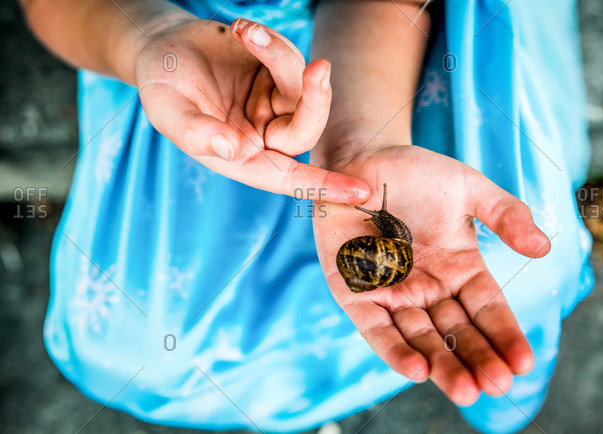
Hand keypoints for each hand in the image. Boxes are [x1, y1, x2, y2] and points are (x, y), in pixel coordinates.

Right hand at [135, 18, 369, 202]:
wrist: (162, 44)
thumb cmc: (160, 83)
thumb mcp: (165, 108)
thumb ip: (194, 133)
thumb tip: (232, 151)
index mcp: (241, 157)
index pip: (288, 178)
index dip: (323, 186)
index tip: (359, 192)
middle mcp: (263, 134)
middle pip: (306, 131)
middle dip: (316, 101)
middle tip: (318, 68)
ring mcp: (273, 103)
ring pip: (303, 90)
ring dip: (281, 56)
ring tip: (243, 32)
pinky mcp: (277, 75)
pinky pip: (293, 61)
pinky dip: (272, 41)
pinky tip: (240, 31)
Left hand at [312, 145, 550, 405]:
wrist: (362, 160)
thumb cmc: (416, 174)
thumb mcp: (468, 189)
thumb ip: (505, 215)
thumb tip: (544, 248)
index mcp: (459, 268)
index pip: (487, 309)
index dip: (505, 335)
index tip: (523, 362)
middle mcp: (428, 287)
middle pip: (457, 332)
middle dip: (477, 360)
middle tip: (496, 385)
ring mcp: (392, 292)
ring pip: (421, 337)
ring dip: (442, 365)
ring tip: (466, 391)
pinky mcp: (356, 292)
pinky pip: (377, 327)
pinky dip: (394, 349)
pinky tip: (418, 370)